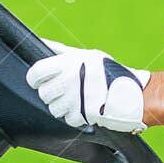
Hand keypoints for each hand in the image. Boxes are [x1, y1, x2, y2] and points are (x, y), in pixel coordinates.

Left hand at [26, 43, 150, 133]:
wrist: (130, 91)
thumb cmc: (106, 71)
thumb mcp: (85, 55)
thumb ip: (60, 51)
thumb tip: (40, 43)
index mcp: (67, 64)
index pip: (36, 73)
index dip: (34, 78)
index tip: (38, 80)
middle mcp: (68, 82)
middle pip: (43, 93)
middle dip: (51, 93)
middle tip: (63, 90)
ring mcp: (74, 100)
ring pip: (53, 108)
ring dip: (62, 105)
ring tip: (75, 98)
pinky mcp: (80, 115)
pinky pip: (67, 119)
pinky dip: (73, 115)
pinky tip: (82, 107)